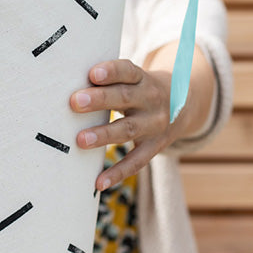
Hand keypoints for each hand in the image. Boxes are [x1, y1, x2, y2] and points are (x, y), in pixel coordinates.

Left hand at [70, 59, 176, 190]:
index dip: (111, 71)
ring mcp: (154, 124)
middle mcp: (150, 99)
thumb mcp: (133, 79)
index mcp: (142, 78)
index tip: (92, 74)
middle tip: (75, 102)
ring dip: (103, 135)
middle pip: (124, 98)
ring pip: (127, 129)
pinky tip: (99, 182)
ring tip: (80, 140)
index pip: (127, 71)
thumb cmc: (139, 88)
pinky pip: (136, 161)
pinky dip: (118, 172)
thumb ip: (109, 81)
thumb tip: (69, 88)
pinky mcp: (155, 146)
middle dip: (99, 100)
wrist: (182, 103)